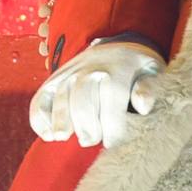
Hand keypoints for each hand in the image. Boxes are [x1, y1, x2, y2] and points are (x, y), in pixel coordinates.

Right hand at [28, 39, 164, 147]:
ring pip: (59, 99)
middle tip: (91, 141)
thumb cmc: (137, 69)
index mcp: (117, 69)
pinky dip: (39, 118)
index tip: (114, 143)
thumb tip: (142, 106)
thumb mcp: (152, 72)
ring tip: (64, 138)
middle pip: (82, 101)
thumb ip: (150, 89)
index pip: (112, 99)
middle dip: (86, 127)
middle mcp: (89, 69)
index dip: (112, 127)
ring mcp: (68, 74)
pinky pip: (40, 100)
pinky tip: (48, 135)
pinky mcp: (53, 81)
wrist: (117, 47)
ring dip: (60, 122)